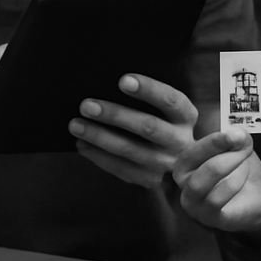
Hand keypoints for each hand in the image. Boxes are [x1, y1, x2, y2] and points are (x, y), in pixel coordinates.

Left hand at [68, 73, 196, 187]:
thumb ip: (148, 97)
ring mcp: (166, 164)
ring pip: (129, 149)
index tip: (122, 80)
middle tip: (85, 105)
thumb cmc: (162, 123)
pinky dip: (98, 155)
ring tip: (75, 124)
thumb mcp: (165, 109)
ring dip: (99, 136)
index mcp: (186, 116)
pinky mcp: (150, 180)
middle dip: (114, 115)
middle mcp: (180, 141)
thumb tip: (109, 80)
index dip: (148, 90)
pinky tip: (81, 144)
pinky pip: (121, 168)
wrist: (177, 164)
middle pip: (147, 127)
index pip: (170, 100)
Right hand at [173, 128, 260, 234]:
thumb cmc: (240, 171)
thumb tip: (238, 134)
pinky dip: (232, 184)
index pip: (189, 151)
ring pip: (198, 183)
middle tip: (242, 143)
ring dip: (226, 166)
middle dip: (217, 149)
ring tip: (244, 159)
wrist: (258, 198)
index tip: (234, 133)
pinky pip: (214, 200)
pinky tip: (244, 175)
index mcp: (185, 164)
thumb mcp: (237, 149)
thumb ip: (236, 139)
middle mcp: (184, 184)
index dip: (211, 141)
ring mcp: (194, 203)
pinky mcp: (208, 217)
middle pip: (189, 165)